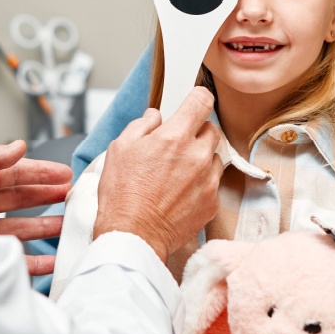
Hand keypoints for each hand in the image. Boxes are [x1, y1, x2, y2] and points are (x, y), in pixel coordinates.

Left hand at [0, 140, 71, 274]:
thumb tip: (19, 147)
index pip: (16, 174)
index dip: (42, 172)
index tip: (65, 173)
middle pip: (23, 200)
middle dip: (49, 196)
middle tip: (74, 196)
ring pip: (25, 228)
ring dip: (49, 226)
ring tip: (70, 224)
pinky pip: (19, 260)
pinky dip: (39, 261)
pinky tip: (54, 258)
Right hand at [93, 87, 220, 261]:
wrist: (133, 236)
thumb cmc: (122, 196)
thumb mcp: (119, 149)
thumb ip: (141, 126)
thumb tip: (154, 117)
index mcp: (174, 138)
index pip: (201, 101)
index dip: (198, 97)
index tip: (195, 101)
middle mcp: (197, 156)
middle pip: (212, 129)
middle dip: (197, 131)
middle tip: (178, 144)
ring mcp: (208, 180)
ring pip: (215, 156)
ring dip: (201, 159)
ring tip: (177, 173)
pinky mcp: (212, 202)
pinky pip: (214, 183)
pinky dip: (202, 183)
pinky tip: (181, 192)